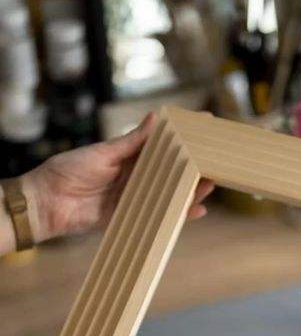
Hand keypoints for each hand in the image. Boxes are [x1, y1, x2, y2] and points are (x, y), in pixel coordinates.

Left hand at [23, 112, 212, 241]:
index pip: (163, 145)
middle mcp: (136, 176)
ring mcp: (135, 197)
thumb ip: (131, 141)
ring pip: (169, 194)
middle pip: (172, 172)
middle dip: (194, 168)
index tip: (206, 128)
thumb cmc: (69, 170)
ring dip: (190, 191)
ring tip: (210, 185)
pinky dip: (176, 215)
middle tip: (217, 162)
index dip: (184, 139)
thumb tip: (155, 118)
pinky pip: (158, 216)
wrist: (48, 202)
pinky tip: (194, 211)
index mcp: (129, 155)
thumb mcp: (102, 152)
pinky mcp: (131, 216)